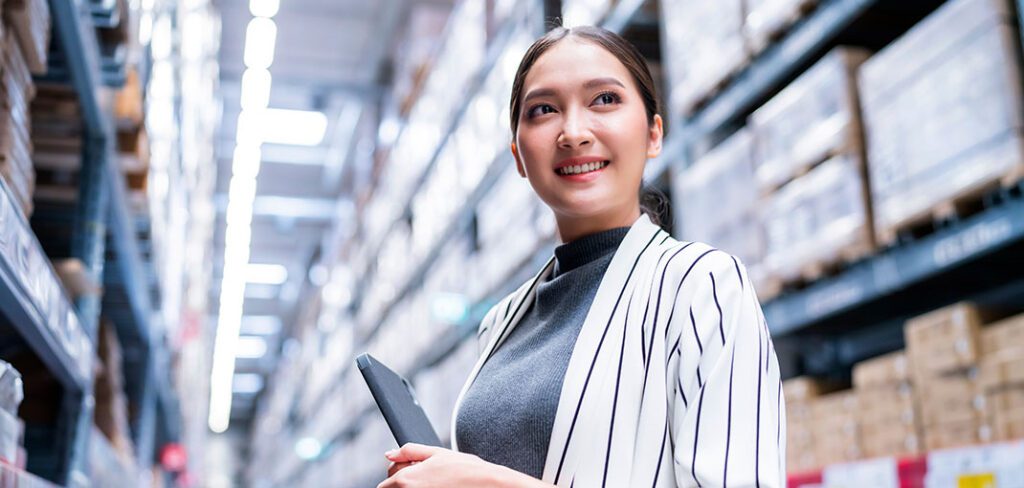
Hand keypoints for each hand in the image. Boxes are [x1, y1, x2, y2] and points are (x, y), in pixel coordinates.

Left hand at [378, 443, 551, 487]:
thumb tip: (389, 453)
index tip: (412, 472)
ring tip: (435, 485)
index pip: (385, 483)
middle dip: (404, 483)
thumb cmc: (465, 470)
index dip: (397, 475)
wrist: (488, 485)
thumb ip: (409, 451)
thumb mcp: (437, 453)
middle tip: (428, 479)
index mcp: (405, 479)